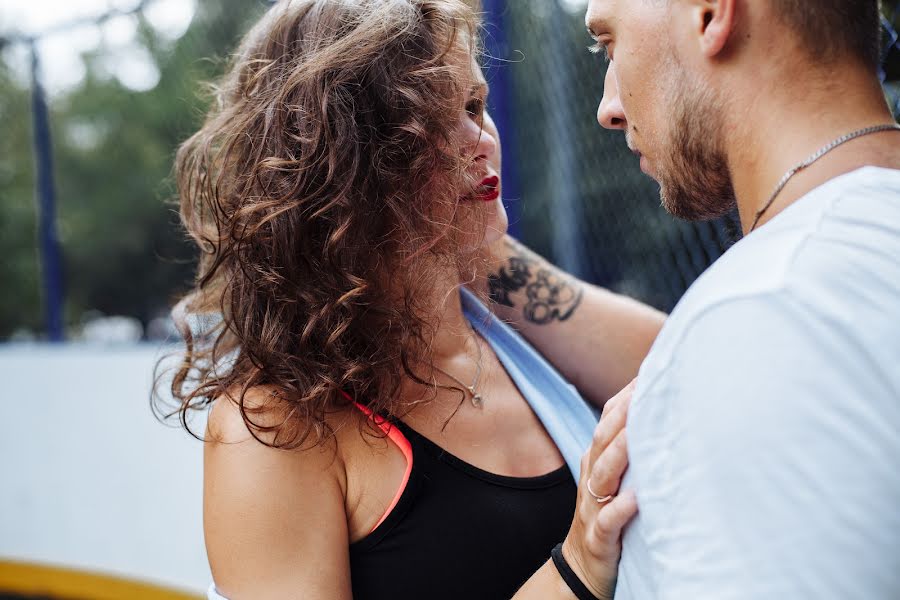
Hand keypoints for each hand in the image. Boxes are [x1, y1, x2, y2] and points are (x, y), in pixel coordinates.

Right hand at [562, 381, 637, 598]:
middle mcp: (592, 481)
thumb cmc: (608, 518)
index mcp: (596, 464)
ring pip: (603, 476)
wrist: (581, 569)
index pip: (607, 424)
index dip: (624, 399)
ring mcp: (592, 509)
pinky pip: (608, 522)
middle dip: (621, 416)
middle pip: (602, 442)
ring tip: (638, 433)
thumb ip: (630, 452)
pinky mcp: (599, 539)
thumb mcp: (615, 481)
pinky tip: (635, 498)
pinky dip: (619, 509)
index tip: (647, 375)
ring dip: (620, 454)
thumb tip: (658, 419)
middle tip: (644, 390)